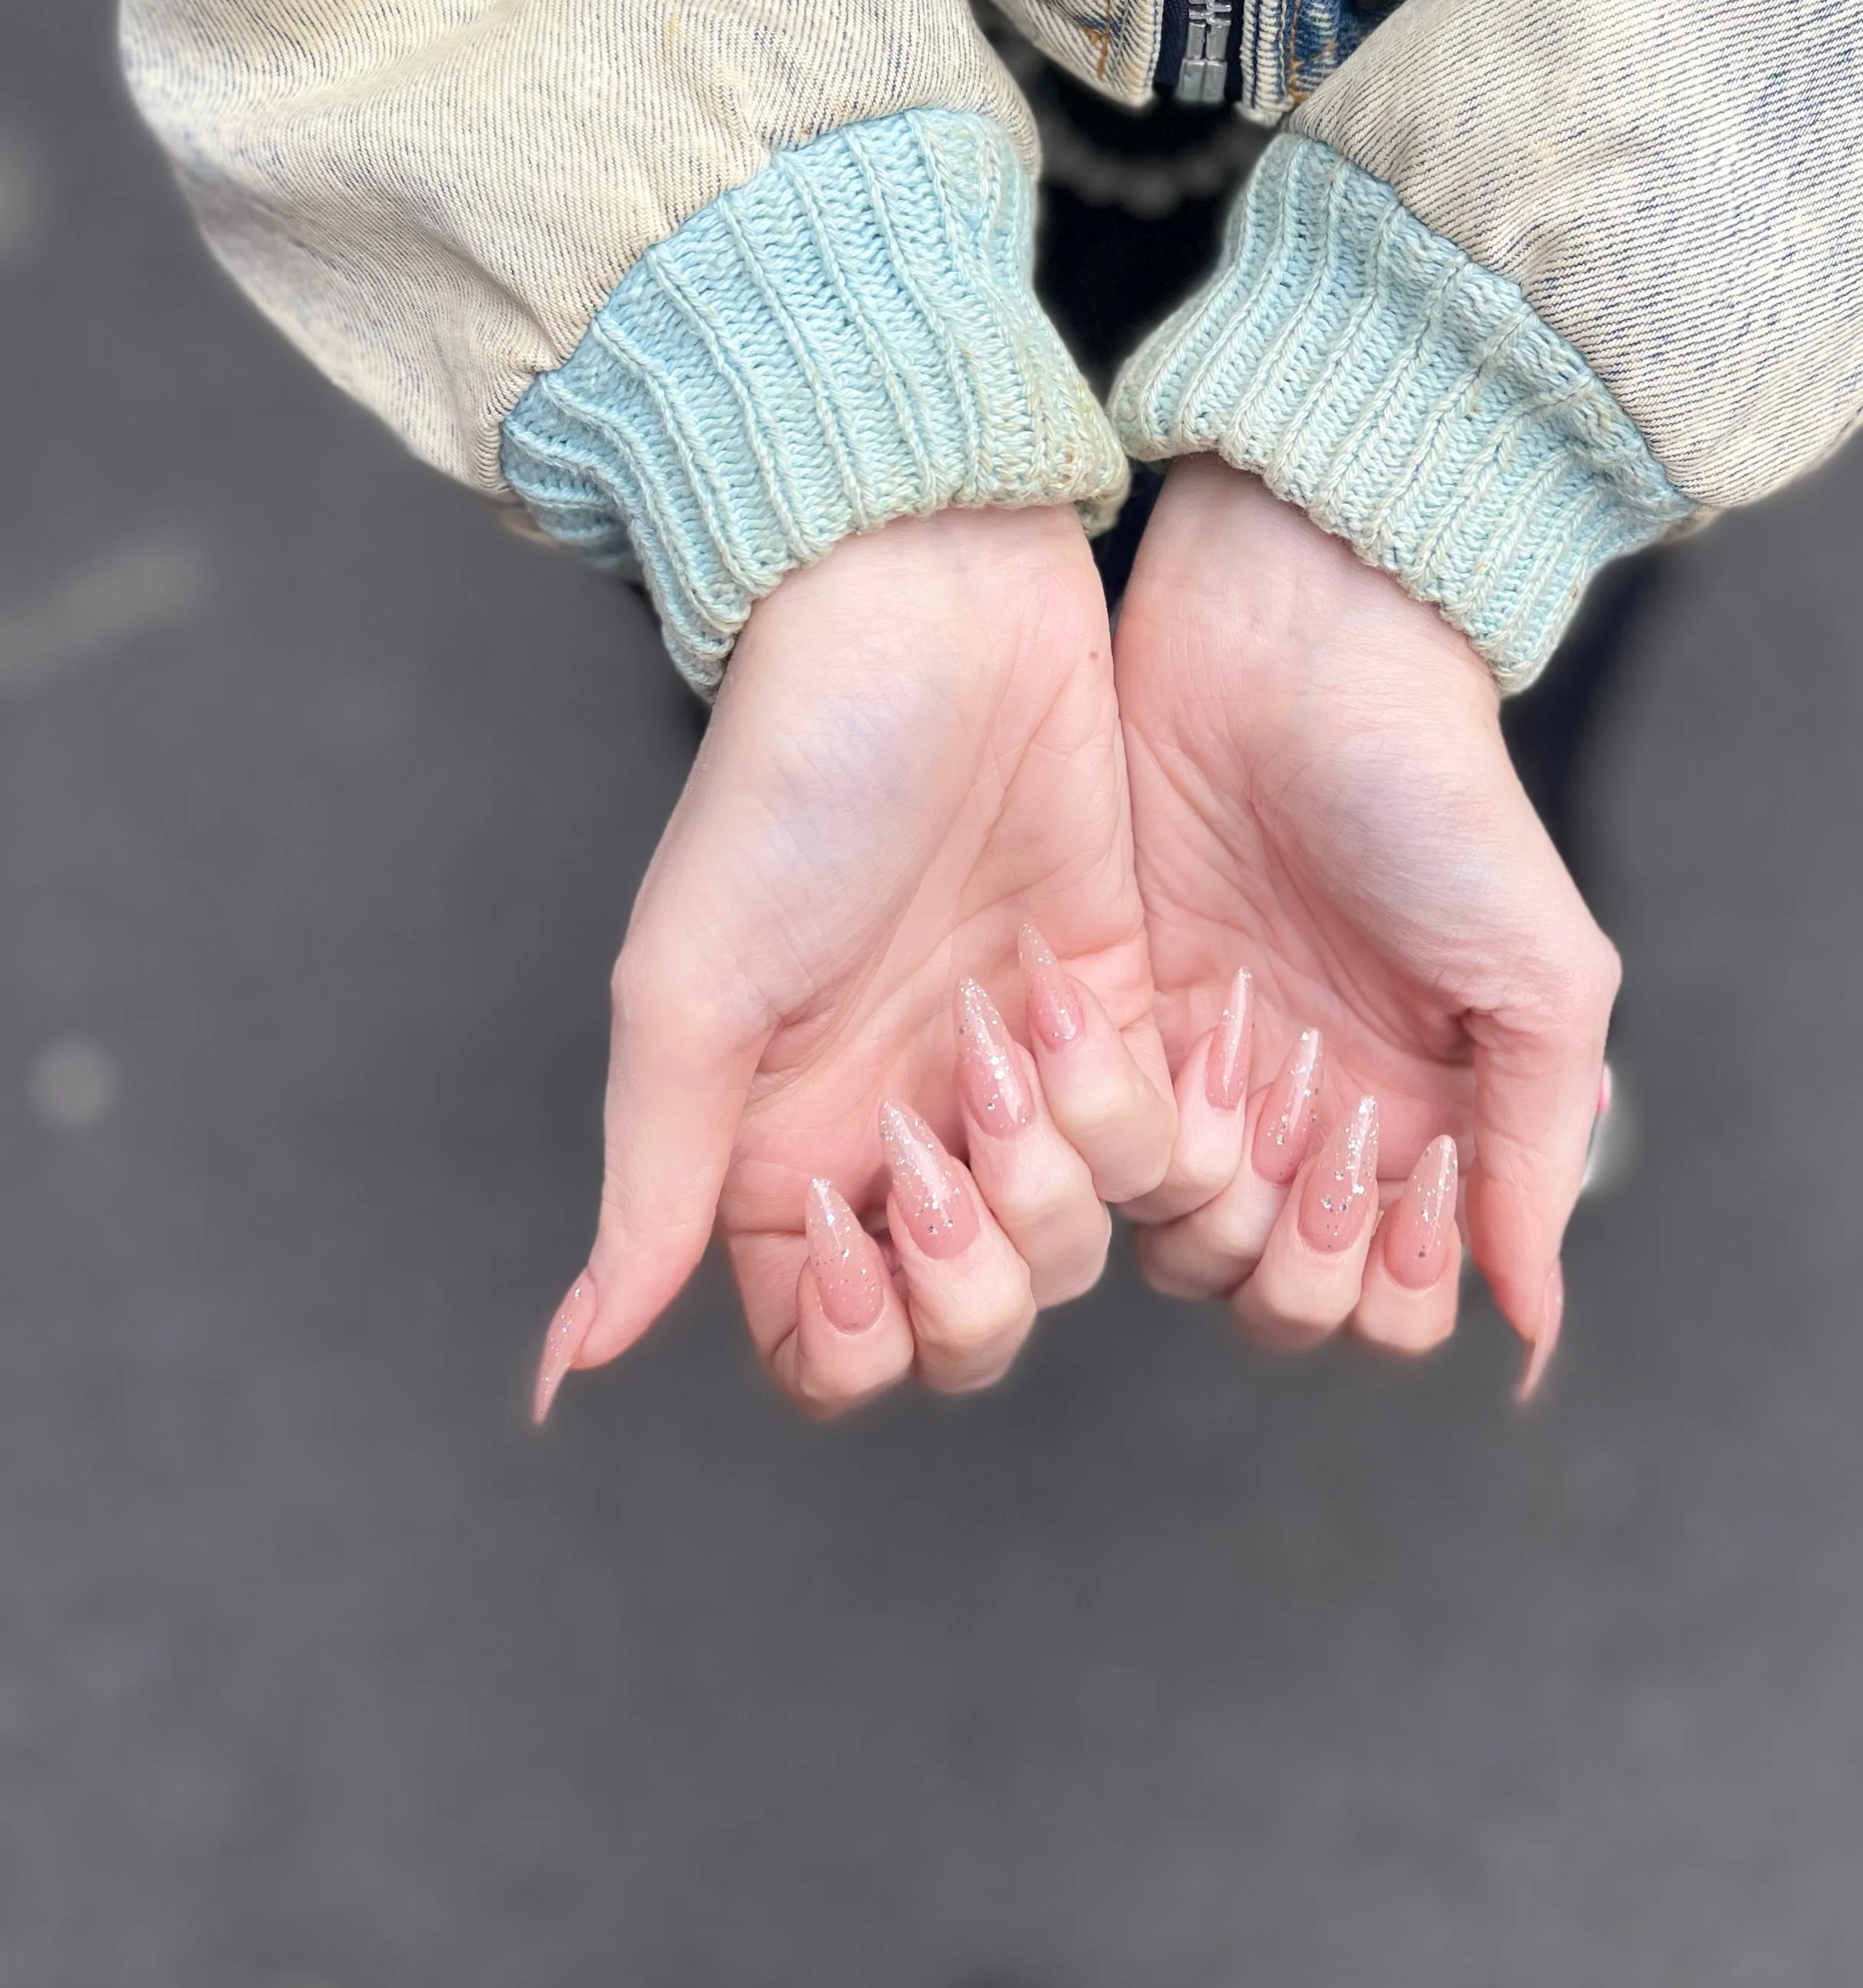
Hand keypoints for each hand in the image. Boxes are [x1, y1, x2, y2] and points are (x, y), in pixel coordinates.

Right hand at [530, 504, 1195, 1418]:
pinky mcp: (1120, 1013)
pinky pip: (1166, 1153)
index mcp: (779, 1148)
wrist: (927, 618)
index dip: (849, 1339)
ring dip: (1057, 1165)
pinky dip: (1142, 1109)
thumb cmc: (785, 785)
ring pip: (1075, 1249)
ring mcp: (1015, 1080)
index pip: (826, 1348)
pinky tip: (1074, 992)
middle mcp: (899, 1134)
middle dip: (974, 1276)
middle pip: (965, 1330)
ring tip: (1009, 1020)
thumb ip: (650, 1187)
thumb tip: (572, 1369)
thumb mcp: (690, 991)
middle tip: (953, 1141)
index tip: (849, 1235)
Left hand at [1110, 456, 1618, 1377]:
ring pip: (1181, 1250)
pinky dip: (1121, 1136)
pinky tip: (1164, 1044)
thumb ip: (1537, 1151)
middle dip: (1299, 1256)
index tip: (1404, 1178)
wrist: (1296, 648)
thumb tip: (1534, 1322)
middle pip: (1284, 1299)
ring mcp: (1210, 1079)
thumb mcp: (1539, 972)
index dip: (1397, 1281)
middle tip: (1318, 1131)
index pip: (1397, 1300)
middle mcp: (1317, 1123)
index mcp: (1431, 1122)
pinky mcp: (1116, 1026)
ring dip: (1208, 1193)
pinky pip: (1097, 1157)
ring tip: (1244, 1063)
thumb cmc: (1438, 795)